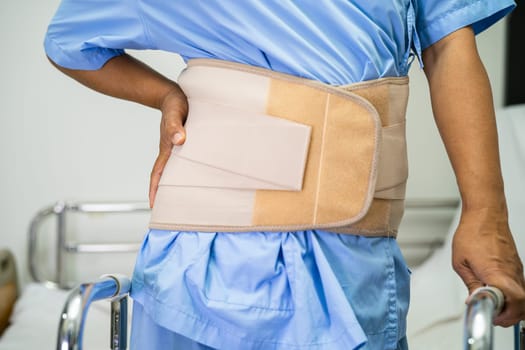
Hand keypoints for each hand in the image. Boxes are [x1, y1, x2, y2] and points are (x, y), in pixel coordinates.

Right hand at [149, 87, 187, 207]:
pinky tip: (197, 177)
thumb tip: (179, 140)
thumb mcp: (175, 112)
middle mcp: (171, 152)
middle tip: (171, 212)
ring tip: (186, 200)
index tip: (154, 206)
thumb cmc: (175, 103)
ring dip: (178, 185)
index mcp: (167, 149)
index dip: (155, 190)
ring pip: (176, 172)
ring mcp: (178, 149)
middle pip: (166, 178)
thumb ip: (175, 125)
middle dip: (166, 194)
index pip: (158, 174)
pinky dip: (188, 172)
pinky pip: (187, 162)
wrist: (174, 95)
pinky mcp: (186, 144)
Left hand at [452, 206, 524, 326]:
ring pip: (523, 296)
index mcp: (496, 273)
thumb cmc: (472, 233)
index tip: (492, 316)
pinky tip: (498, 293)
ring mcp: (516, 270)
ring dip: (512, 306)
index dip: (504, 315)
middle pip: (522, 304)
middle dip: (510, 316)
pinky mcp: (517, 266)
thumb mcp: (461, 263)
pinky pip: (519, 286)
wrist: (485, 216)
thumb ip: (471, 285)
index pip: (513, 302)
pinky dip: (512, 295)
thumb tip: (474, 301)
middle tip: (495, 316)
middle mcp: (511, 273)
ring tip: (495, 306)